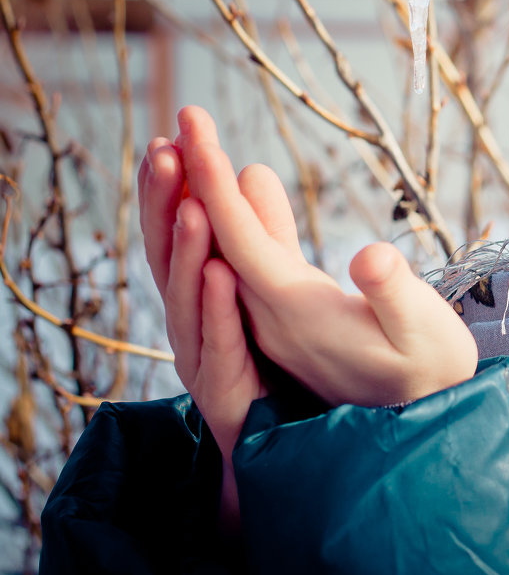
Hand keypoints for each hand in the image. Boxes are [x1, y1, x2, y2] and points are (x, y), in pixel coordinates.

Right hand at [138, 138, 264, 465]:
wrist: (278, 440)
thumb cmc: (268, 356)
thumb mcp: (270, 282)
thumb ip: (264, 229)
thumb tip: (251, 167)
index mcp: (197, 290)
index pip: (177, 229)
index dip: (170, 186)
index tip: (169, 135)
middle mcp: (189, 320)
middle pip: (169, 255)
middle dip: (166, 204)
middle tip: (165, 151)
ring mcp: (202, 356)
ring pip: (187, 298)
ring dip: (190, 249)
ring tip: (196, 204)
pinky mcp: (225, 392)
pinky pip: (220, 346)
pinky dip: (219, 310)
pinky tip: (223, 275)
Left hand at [175, 106, 477, 407]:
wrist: (427, 415)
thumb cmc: (432, 368)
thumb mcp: (423, 327)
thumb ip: (395, 292)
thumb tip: (370, 256)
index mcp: (296, 313)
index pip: (239, 239)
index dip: (213, 183)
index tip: (193, 127)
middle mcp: (273, 315)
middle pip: (219, 239)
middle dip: (199, 176)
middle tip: (186, 112)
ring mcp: (279, 317)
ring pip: (231, 249)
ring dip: (213, 194)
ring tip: (197, 140)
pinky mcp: (294, 315)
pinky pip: (254, 259)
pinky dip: (245, 217)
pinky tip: (248, 184)